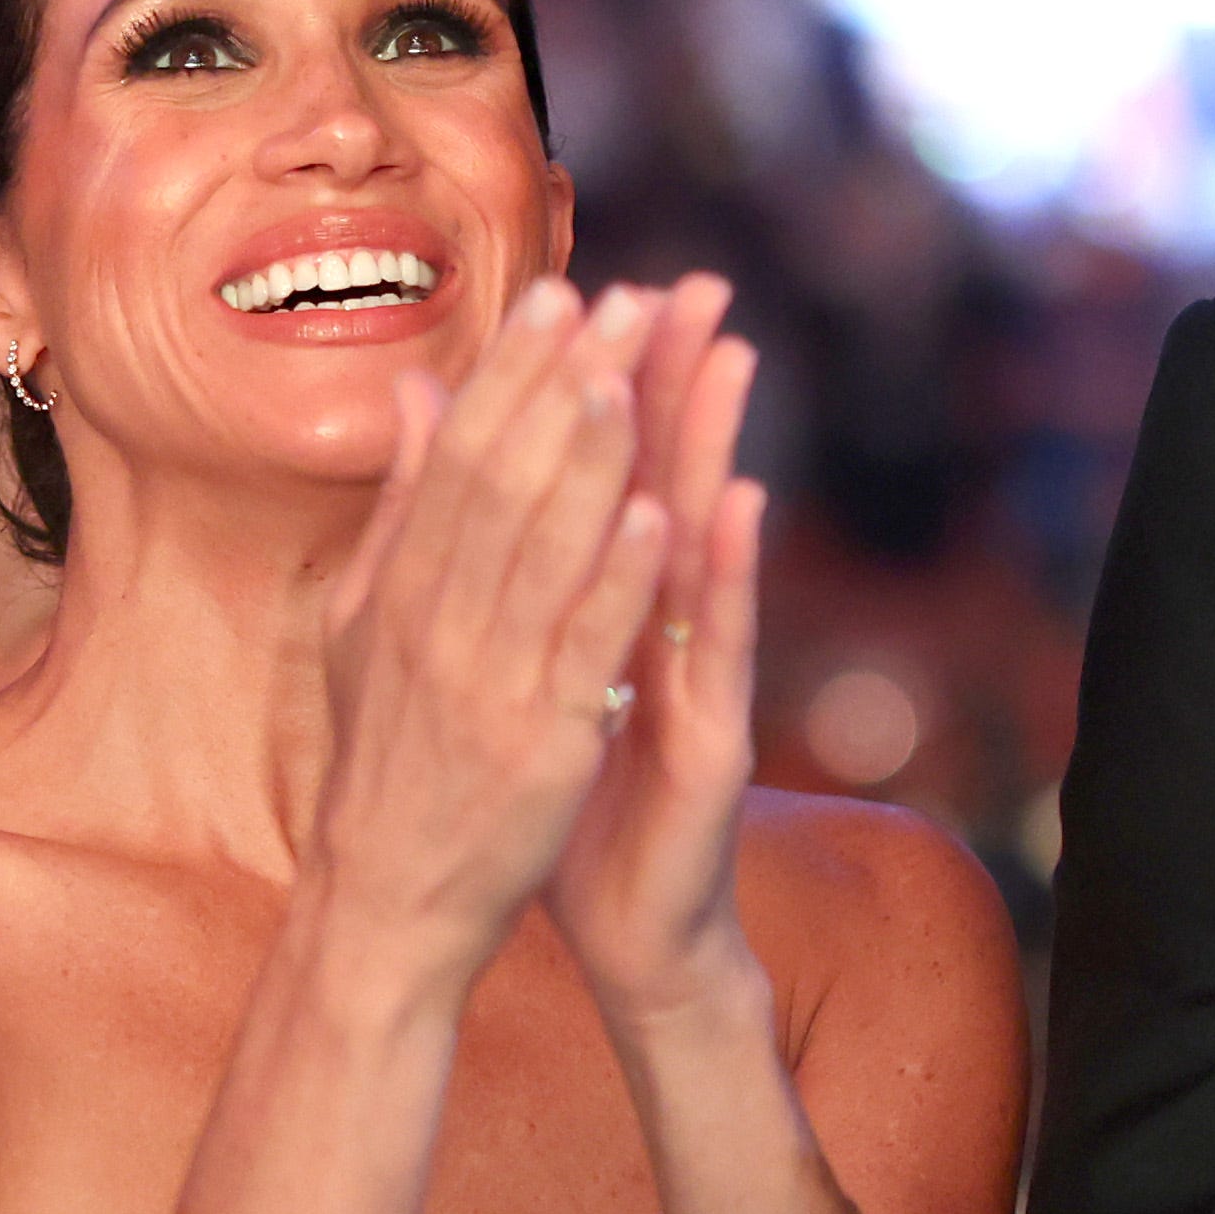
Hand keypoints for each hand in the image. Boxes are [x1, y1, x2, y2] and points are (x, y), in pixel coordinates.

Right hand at [314, 278, 677, 973]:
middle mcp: (435, 623)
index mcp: (398, 590)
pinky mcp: (540, 742)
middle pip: (502, 481)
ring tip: (633, 373)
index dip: (512, 373)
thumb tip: (420, 394)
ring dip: (590, 457)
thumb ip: (402, 510)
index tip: (558, 294)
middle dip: (560, 387)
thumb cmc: (388, 761)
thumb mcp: (365, 628)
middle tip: (618, 300)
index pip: (460, 457)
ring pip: (541, 549)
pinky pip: (584, 645)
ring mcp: (486, 681)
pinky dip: (617, 577)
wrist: (385, 904)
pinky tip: (658, 513)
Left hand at [549, 274, 771, 1029]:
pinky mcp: (716, 733)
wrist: (630, 929)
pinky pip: (716, 642)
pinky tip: (723, 503)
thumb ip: (523, 587)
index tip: (605, 288)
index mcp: (609, 611)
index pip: (611, 480)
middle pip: (670, 484)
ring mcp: (698, 676)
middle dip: (680, 384)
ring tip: (727, 354)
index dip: (610, 387)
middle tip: (696, 285)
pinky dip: (717, 571)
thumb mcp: (537, 679)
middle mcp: (665, 629)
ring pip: (706, 545)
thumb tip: (488, 504)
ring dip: (716, 446)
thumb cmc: (580, 802)